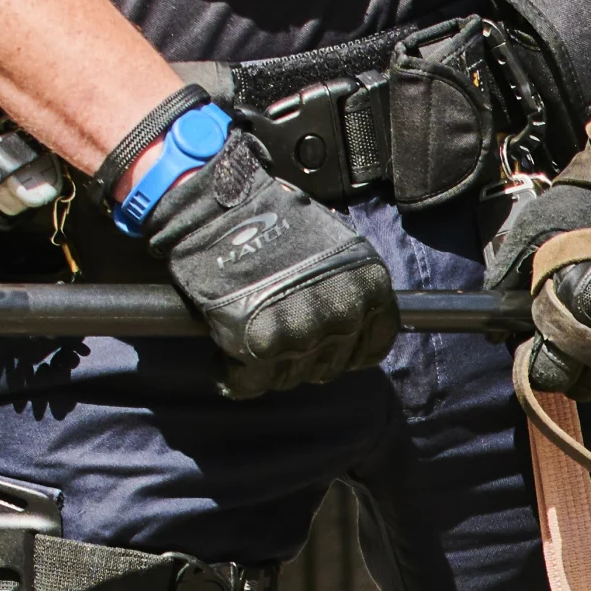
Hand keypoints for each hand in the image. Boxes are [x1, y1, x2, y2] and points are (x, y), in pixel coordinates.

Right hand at [140, 130, 398, 397]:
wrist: (219, 208)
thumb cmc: (273, 219)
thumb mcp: (334, 248)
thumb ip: (347, 289)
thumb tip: (352, 322)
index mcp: (369, 288)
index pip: (372, 350)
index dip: (344, 351)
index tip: (323, 345)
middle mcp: (344, 314)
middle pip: (329, 366)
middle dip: (303, 357)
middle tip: (277, 335)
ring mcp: (305, 332)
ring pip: (291, 377)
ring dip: (271, 366)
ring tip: (251, 337)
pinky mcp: (262, 345)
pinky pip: (251, 382)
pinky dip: (237, 376)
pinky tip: (228, 357)